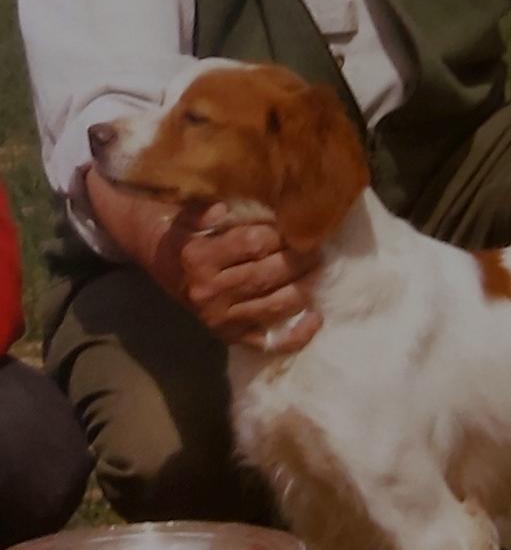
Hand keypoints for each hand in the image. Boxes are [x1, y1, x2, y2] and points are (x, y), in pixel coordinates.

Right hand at [84, 169, 320, 353]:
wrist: (150, 255)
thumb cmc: (175, 228)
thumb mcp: (183, 210)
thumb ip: (204, 208)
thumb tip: (224, 207)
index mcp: (197, 257)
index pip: (252, 244)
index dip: (281, 234)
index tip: (298, 225)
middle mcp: (208, 291)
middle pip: (267, 275)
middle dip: (299, 260)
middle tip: (319, 247)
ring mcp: (220, 318)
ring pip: (274, 306)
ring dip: (304, 290)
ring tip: (320, 272)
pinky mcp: (230, 336)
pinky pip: (269, 342)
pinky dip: (296, 334)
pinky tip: (316, 318)